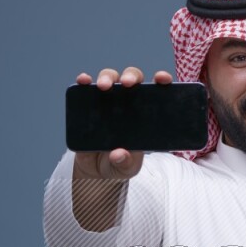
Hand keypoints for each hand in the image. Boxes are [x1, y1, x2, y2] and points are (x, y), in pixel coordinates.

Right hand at [73, 66, 172, 180]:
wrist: (95, 170)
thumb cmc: (119, 164)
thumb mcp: (127, 168)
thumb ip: (127, 162)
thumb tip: (119, 154)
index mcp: (144, 114)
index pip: (156, 92)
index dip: (161, 80)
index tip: (162, 78)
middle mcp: (128, 102)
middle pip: (132, 78)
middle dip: (131, 76)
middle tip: (127, 84)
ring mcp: (108, 101)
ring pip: (110, 78)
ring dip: (107, 77)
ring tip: (104, 86)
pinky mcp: (89, 104)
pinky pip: (87, 88)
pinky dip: (85, 82)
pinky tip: (83, 81)